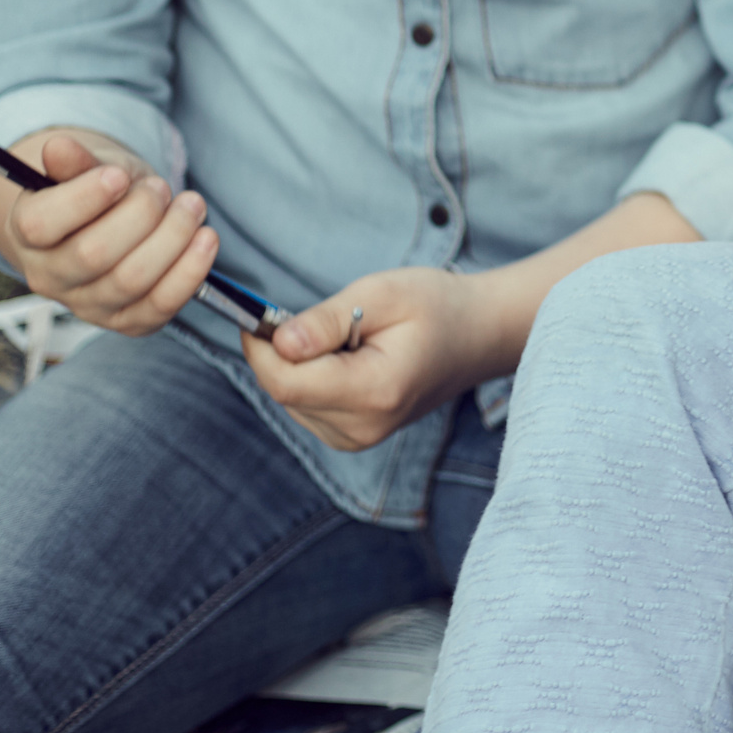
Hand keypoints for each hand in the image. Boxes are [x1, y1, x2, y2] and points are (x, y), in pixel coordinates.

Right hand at [0, 128, 218, 335]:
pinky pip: (160, 306)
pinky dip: (190, 271)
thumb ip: (75, 161)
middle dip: (140, 213)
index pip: (40, 225)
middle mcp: (50, 276)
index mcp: (28, 234)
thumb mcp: (87, 168)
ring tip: (191, 205)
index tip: (119, 175)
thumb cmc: (98, 191)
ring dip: (172, 236)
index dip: (84, 198)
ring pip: (131, 280)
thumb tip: (57, 146)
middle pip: (93, 254)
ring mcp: (88, 305)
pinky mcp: (128, 322)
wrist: (112, 224)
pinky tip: (205, 238)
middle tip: (161, 187)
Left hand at [244, 267, 498, 452]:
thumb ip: (327, 320)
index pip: (286, 383)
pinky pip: (305, 407)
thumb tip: (278, 341)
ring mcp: (357, 438)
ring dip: (297, 365)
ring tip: (339, 336)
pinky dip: (309, 378)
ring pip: (290, 400)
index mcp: (374, 391)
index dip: (260, 348)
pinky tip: (341, 357)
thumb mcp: (383, 294)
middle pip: (285, 391)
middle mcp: (363, 427)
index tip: (256, 314)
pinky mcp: (351, 438)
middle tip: (310, 316)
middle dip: (280, 352)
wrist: (477, 336)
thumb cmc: (436, 307)